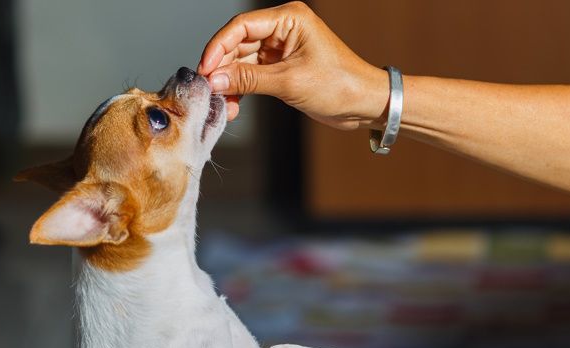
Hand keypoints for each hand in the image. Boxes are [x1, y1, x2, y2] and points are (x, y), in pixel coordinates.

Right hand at [197, 1, 388, 129]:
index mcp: (289, 19)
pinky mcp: (280, 68)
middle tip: (209, 91)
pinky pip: (251, 76)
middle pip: (237, 44)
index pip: (241, 26)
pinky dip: (241, 90)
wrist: (365, 104)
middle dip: (222, 69)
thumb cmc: (340, 85)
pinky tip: (233, 106)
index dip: (218, 47)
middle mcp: (282, 29)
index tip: (204, 70)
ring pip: (241, 62)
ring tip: (222, 105)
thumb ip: (249, 80)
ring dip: (230, 84)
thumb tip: (214, 80)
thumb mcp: (290, 82)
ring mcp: (280, 49)